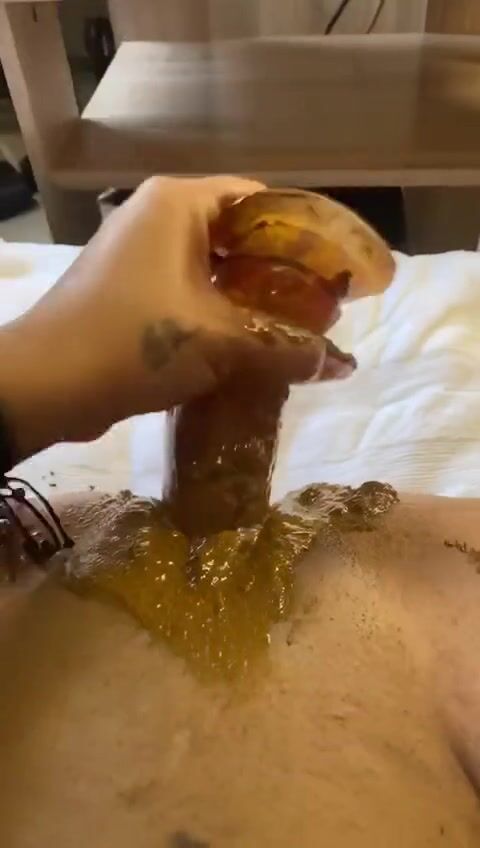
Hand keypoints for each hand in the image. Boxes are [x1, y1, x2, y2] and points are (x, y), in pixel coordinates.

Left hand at [0, 176, 329, 462]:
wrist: (45, 386)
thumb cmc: (133, 343)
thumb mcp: (220, 343)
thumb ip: (285, 349)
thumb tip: (342, 364)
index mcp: (180, 205)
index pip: (262, 202)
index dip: (306, 235)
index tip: (337, 271)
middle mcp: (159, 219)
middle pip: (240, 238)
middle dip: (282, 276)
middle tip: (324, 309)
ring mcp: (140, 258)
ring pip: (214, 272)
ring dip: (252, 302)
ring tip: (296, 333)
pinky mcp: (130, 294)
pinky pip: (190, 296)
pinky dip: (221, 318)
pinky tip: (250, 350)